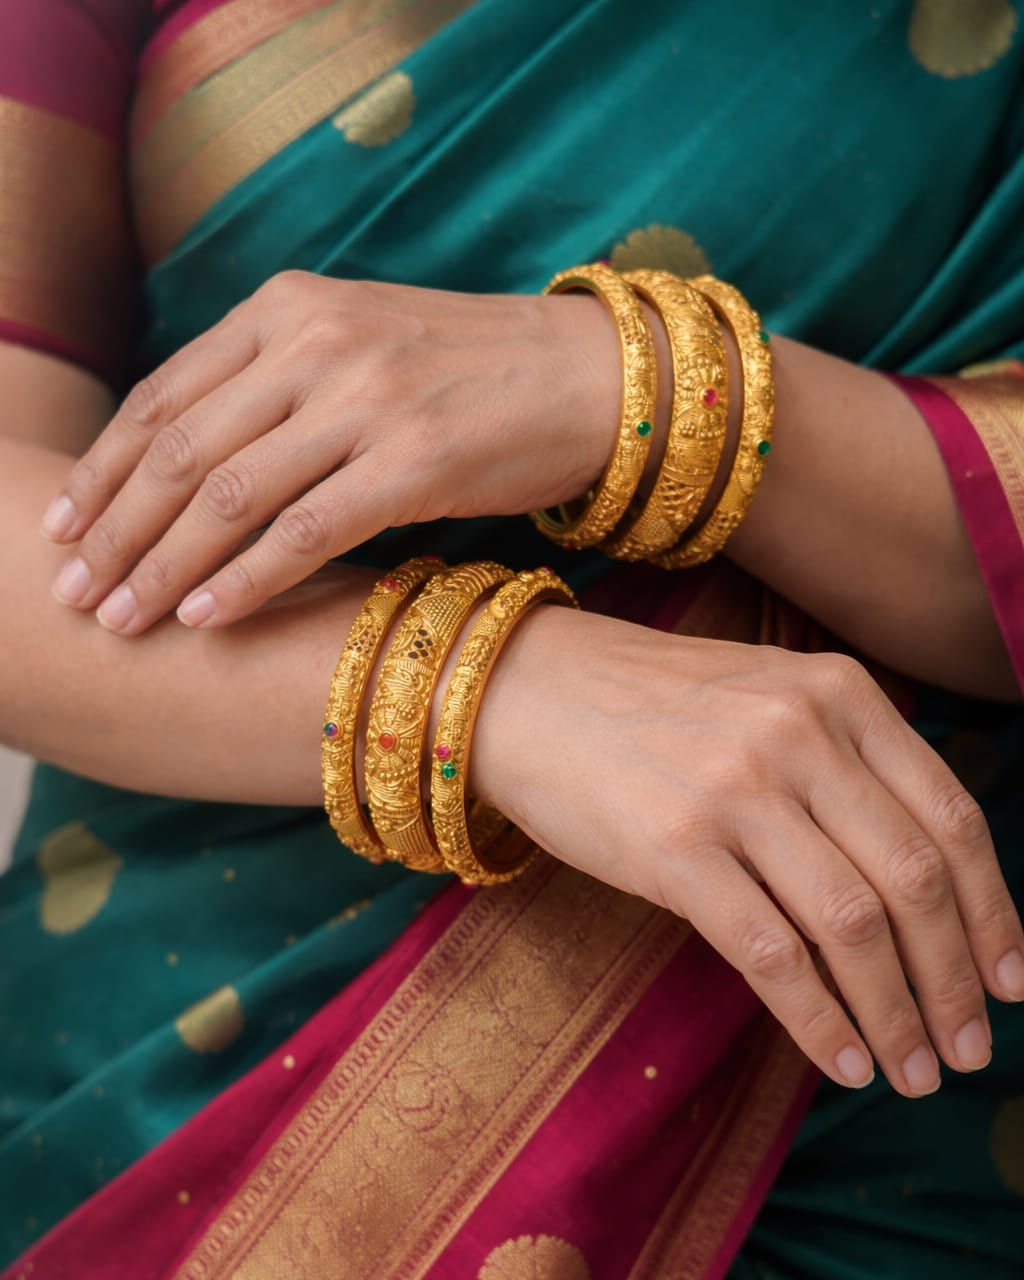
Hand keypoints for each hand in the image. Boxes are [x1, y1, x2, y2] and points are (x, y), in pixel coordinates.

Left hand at [41, 272, 621, 634]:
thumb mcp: (358, 343)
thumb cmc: (467, 371)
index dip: (102, 469)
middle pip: (180, 450)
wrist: (585, 374)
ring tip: (121, 620)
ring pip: (230, 495)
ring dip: (163, 566)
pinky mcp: (416, 461)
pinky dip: (245, 580)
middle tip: (74, 594)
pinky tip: (205, 618)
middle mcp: (317, 344)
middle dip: (114, 531)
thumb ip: (275, 377)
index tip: (63, 527)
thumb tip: (188, 456)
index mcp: (290, 309)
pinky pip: (305, 531)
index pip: (163, 395)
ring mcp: (367, 400)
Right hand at [470, 607, 1023, 1095]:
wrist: (526, 690)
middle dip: (955, 981)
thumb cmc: (647, 705)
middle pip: (915, 880)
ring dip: (897, 1016)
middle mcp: (799, 735)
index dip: (993, 912)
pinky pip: (772, 955)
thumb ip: (844, 761)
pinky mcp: (673, 849)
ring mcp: (736, 790)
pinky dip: (819, 1021)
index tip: (1009, 980)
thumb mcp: (765, 697)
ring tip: (912, 1069)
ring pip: (854, 927)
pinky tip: (839, 1060)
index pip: (951, 817)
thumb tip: (918, 884)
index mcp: (838, 693)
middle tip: (968, 1049)